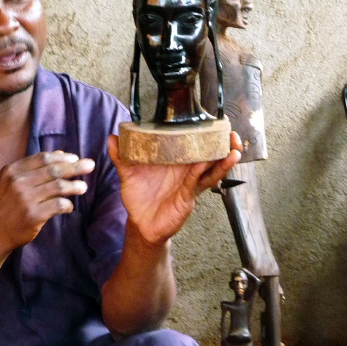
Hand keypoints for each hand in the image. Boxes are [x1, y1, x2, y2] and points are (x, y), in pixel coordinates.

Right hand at [0, 151, 93, 255]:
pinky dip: (67, 205)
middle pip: (53, 170)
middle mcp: (18, 182)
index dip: (62, 157)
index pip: (43, 158)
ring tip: (83, 187)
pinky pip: (58, 205)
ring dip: (74, 186)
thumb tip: (60, 154)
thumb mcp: (11, 182)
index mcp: (12, 170)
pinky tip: (69, 207)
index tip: (75, 158)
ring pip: (58, 187)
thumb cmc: (5, 206)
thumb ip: (32, 168)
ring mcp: (25, 199)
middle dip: (75, 167)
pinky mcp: (33, 216)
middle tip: (90, 165)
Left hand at [107, 131, 240, 244]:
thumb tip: (112, 137)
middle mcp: (185, 170)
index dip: (205, 134)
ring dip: (224, 159)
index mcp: (173, 161)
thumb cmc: (138, 197)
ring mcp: (189, 183)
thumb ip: (121, 156)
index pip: (192, 144)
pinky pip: (200, 182)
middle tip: (230, 132)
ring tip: (234, 149)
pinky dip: (210, 172)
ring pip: (211, 168)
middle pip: (209, 155)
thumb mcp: (128, 174)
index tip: (215, 122)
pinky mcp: (188, 196)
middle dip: (223, 144)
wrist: (140, 223)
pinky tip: (218, 162)